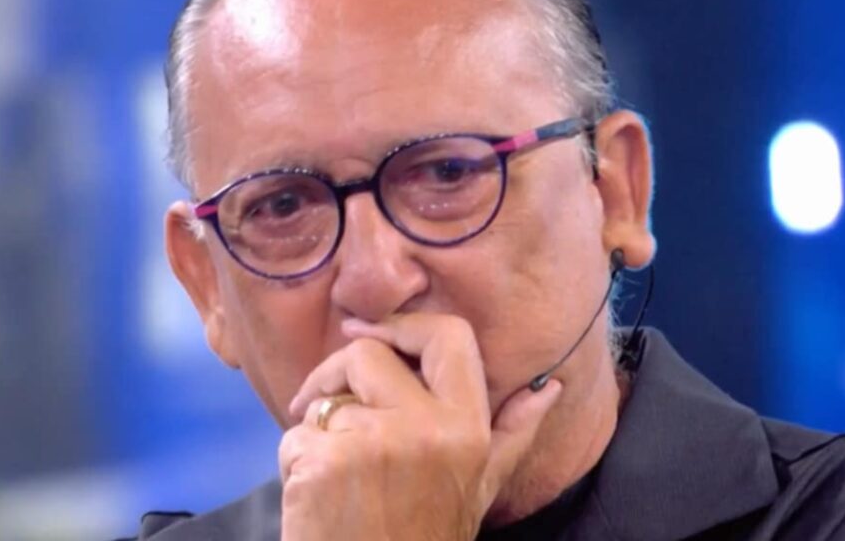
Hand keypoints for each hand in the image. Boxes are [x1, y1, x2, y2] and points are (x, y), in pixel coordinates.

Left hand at [279, 313, 562, 540]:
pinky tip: (315, 500)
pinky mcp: (325, 462)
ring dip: (314, 433)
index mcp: (468, 427)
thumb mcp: (478, 487)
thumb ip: (511, 434)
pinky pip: (296, 437)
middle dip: (332, 372)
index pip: (449, 337)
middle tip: (317, 402)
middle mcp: (426, 427)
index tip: (367, 333)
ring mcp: (374, 443)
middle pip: (366, 354)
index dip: (403, 324)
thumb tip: (549, 387)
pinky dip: (294, 463)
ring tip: (334, 479)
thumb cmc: (425, 536)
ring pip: (324, 401)